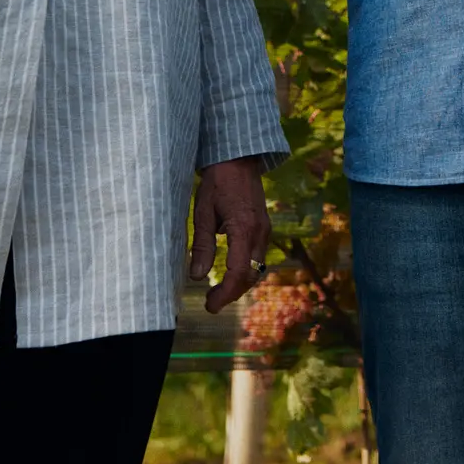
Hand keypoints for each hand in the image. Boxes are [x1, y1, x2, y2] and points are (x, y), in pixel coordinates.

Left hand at [187, 156, 269, 312]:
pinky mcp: (265, 227)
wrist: (238, 158)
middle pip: (251, 276)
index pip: (239, 273)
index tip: (210, 305)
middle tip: (211, 302)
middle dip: (232, 293)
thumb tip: (197, 276)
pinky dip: (246, 270)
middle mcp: (260, 232)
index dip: (225, 294)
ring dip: (240, 283)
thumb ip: (202, 246)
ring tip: (218, 291)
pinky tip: (230, 271)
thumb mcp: (202, 213)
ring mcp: (266, 230)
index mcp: (244, 229)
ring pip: (257, 269)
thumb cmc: (217, 182)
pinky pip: (258, 257)